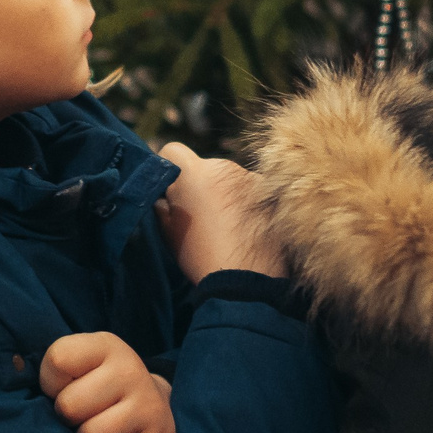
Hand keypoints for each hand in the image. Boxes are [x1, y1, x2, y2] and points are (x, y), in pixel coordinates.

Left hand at [39, 331, 176, 432]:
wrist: (152, 408)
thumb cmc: (99, 386)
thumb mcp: (78, 364)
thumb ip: (50, 369)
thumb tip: (17, 383)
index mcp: (106, 345)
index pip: (57, 359)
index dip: (52, 382)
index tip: (66, 386)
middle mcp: (131, 370)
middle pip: (69, 406)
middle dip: (69, 417)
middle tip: (85, 414)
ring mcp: (149, 406)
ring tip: (99, 430)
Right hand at [155, 143, 281, 282]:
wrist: (247, 281)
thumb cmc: (201, 256)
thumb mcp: (168, 231)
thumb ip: (161, 203)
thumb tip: (160, 193)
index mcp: (194, 174)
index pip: (173, 151)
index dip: (169, 168)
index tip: (172, 191)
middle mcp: (224, 167)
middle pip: (206, 167)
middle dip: (201, 185)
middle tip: (201, 217)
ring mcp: (252, 178)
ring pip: (230, 180)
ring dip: (226, 194)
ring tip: (228, 227)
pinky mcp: (272, 193)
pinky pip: (252, 191)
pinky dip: (247, 204)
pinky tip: (247, 229)